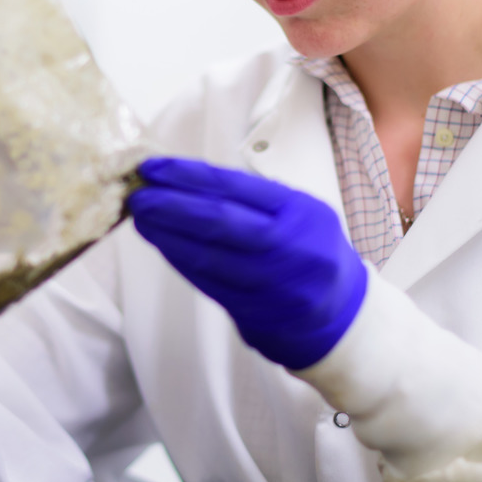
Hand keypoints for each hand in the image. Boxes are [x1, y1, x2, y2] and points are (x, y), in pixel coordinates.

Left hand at [127, 157, 367, 369]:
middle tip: (138, 195)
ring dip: (168, 236)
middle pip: (220, 221)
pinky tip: (163, 246)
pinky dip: (181, 262)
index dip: (188, 175)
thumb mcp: (300, 214)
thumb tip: (185, 181)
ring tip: (142, 219)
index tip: (154, 167)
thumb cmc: (312, 253)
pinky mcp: (258, 312)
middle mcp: (291, 245)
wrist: (343, 315)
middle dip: (171, 205)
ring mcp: (275, 283)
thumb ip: (252, 200)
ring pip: (209, 256)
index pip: (234, 186)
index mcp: (301, 211)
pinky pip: (209, 283)